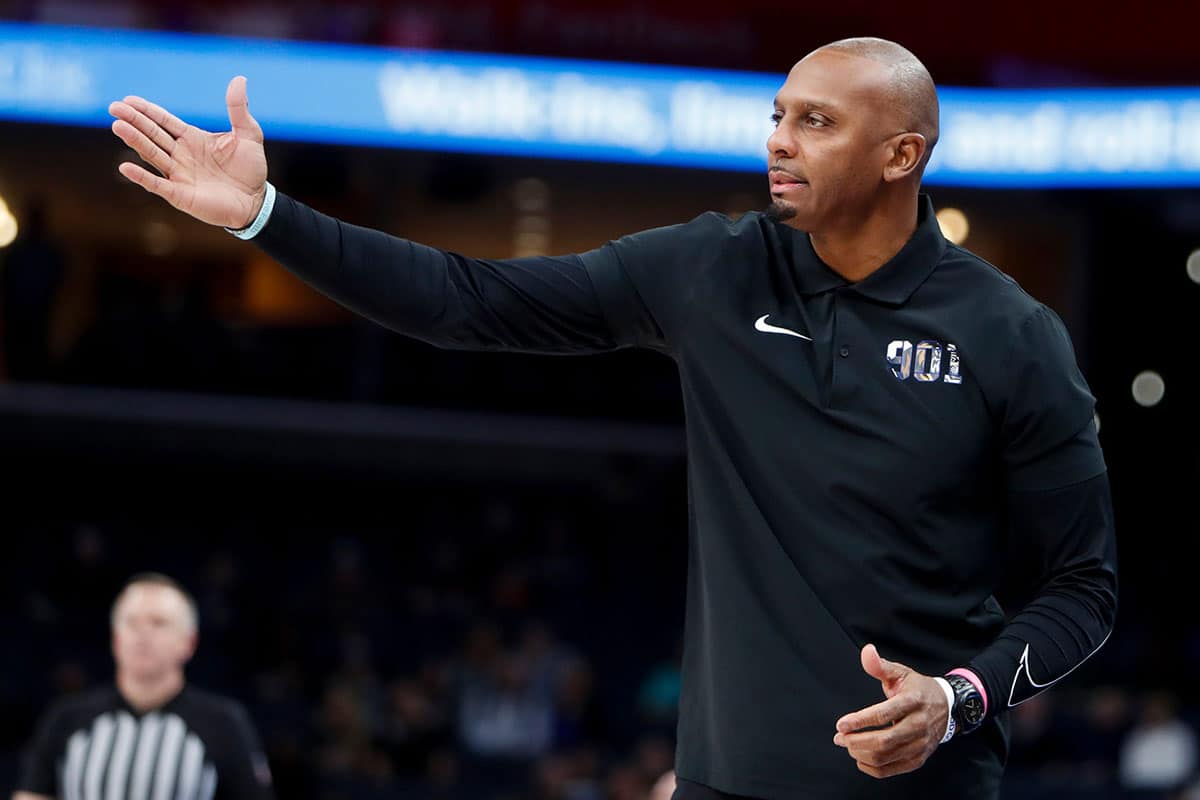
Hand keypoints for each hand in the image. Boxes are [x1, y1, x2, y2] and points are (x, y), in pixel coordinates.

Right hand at [108, 76, 267, 228]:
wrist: (257, 201)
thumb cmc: (251, 169)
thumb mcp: (248, 134)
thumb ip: (238, 109)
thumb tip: (240, 79)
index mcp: (192, 138)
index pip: (164, 121)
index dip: (147, 110)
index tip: (128, 99)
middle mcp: (180, 155)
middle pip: (153, 135)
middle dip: (134, 121)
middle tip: (114, 108)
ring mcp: (178, 175)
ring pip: (152, 155)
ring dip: (135, 141)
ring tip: (118, 126)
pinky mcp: (180, 195)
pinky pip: (157, 185)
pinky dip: (141, 177)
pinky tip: (125, 167)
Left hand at [832, 644, 948, 778]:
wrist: (947, 708)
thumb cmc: (919, 690)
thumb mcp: (901, 673)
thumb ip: (880, 665)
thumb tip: (866, 651)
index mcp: (913, 701)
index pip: (883, 714)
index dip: (859, 721)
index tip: (841, 724)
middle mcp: (919, 725)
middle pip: (884, 740)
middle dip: (856, 741)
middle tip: (839, 737)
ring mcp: (921, 745)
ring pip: (886, 756)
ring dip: (861, 753)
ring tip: (847, 744)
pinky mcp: (919, 758)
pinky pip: (891, 769)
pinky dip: (872, 767)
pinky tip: (860, 757)